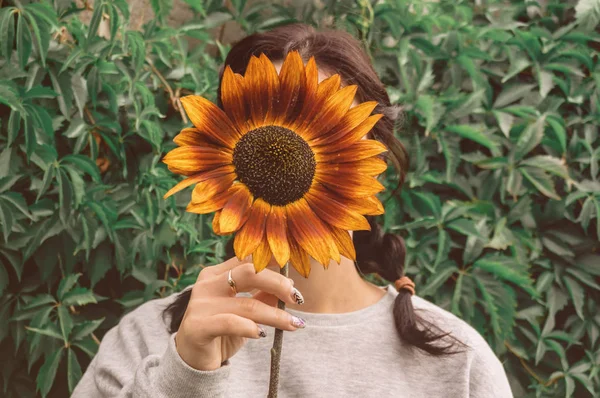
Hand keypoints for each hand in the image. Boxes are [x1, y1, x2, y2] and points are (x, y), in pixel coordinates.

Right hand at [174, 258, 304, 370]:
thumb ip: (262, 296)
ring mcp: (200, 304)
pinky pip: (230, 323)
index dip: (273, 265)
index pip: (248, 260)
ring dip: (275, 315)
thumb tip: (290, 286)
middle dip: (278, 284)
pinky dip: (250, 328)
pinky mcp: (197, 326)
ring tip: (294, 324)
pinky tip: (262, 334)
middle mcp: (207, 284)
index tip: (295, 276)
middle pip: (249, 273)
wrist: (192, 359)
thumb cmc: (221, 331)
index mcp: (216, 274)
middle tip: (297, 297)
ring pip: (247, 304)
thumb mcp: (244, 311)